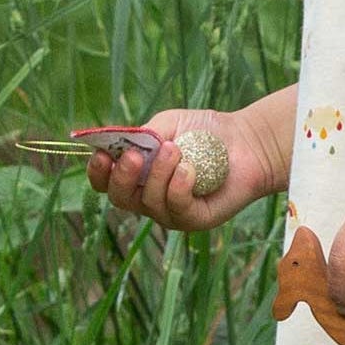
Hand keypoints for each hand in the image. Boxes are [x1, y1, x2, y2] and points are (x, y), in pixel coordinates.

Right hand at [86, 107, 277, 232]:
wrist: (247, 142)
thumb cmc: (205, 132)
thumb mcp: (168, 124)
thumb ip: (144, 135)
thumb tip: (123, 146)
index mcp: (137, 175)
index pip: (106, 182)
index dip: (98, 172)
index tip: (102, 154)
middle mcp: (149, 198)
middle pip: (120, 198)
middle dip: (122, 177)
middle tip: (134, 156)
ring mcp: (171, 212)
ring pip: (149, 202)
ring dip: (158, 174)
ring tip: (175, 150)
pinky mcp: (194, 220)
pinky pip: (177, 208)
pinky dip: (179, 186)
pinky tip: (190, 169)